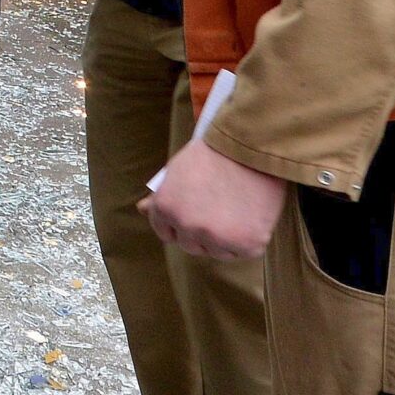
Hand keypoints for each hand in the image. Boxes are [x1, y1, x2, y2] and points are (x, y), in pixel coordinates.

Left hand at [138, 139, 287, 259]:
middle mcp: (186, 226)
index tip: (196, 212)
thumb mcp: (178, 169)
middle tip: (219, 208)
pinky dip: (249, 239)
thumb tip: (142, 209)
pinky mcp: (245, 244)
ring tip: (237, 210)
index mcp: (165, 208)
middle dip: (202, 232)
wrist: (251, 142)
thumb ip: (162, 195)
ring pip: (217, 251)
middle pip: (191, 245)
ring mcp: (216, 237)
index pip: (166, 232)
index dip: (182, 222)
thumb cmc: (214, 152)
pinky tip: (253, 216)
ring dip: (225, 239)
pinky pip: (243, 252)